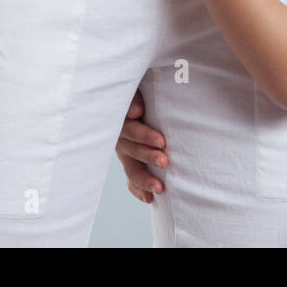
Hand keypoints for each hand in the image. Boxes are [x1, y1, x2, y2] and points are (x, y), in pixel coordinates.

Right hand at [116, 88, 168, 203]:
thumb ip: (135, 97)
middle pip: (131, 149)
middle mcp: (120, 136)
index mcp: (120, 117)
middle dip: (149, 156)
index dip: (144, 136)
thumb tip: (137, 112)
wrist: (139, 101)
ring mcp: (124, 151)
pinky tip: (149, 198)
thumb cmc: (142, 89)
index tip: (162, 141)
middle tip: (166, 161)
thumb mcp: (136, 87)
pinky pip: (130, 179)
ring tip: (160, 188)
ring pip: (130, 168)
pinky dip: (138, 189)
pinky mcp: (129, 162)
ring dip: (144, 179)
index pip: (130, 128)